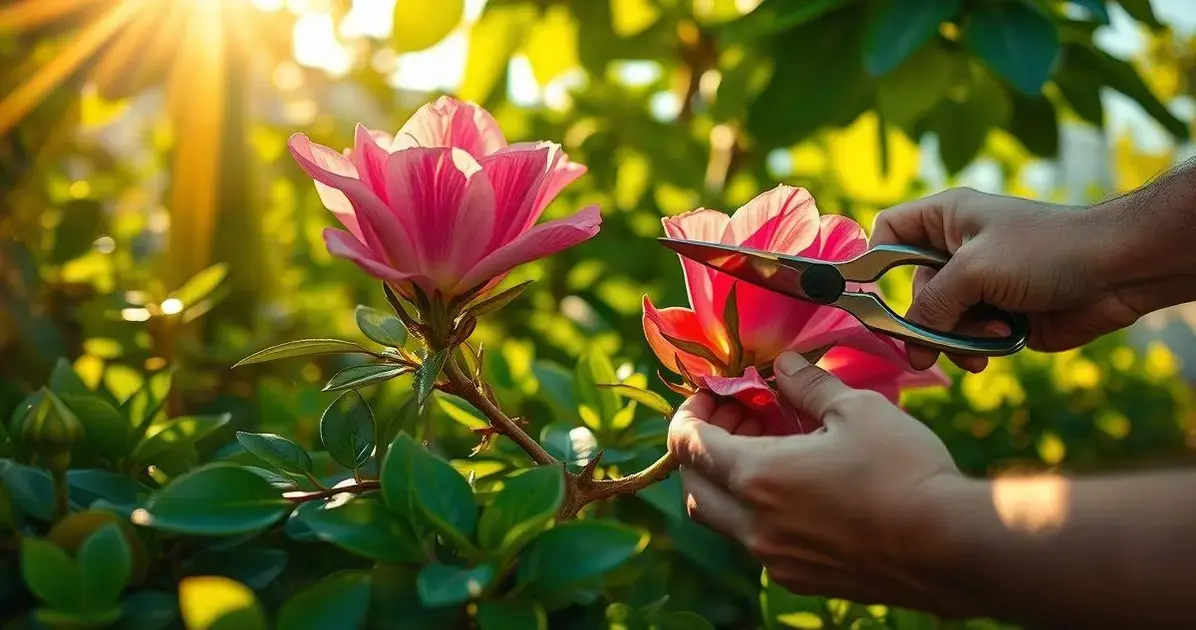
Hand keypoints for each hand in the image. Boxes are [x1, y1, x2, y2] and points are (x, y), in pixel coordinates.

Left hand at [667, 351, 975, 613]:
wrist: (953, 548)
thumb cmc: (905, 471)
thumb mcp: (856, 409)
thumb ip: (808, 385)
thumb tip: (782, 365)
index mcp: (757, 477)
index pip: (687, 445)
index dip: (689, 412)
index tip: (712, 394)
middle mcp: (754, 525)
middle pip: (693, 486)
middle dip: (702, 446)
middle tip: (739, 415)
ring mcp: (775, 559)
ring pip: (723, 518)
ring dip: (729, 479)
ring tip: (770, 444)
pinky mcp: (801, 578)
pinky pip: (758, 542)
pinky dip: (758, 509)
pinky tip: (799, 485)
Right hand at [871, 187, 1148, 372]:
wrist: (1117, 272)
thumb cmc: (1046, 250)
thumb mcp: (974, 270)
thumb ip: (930, 305)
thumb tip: (910, 346)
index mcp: (944, 219)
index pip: (887, 232)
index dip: (874, 262)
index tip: (870, 295)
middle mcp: (955, 250)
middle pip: (911, 291)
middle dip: (925, 319)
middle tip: (929, 343)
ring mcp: (977, 285)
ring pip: (938, 322)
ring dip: (954, 338)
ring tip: (984, 341)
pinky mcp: (997, 316)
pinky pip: (966, 339)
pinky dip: (976, 347)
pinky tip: (999, 344)